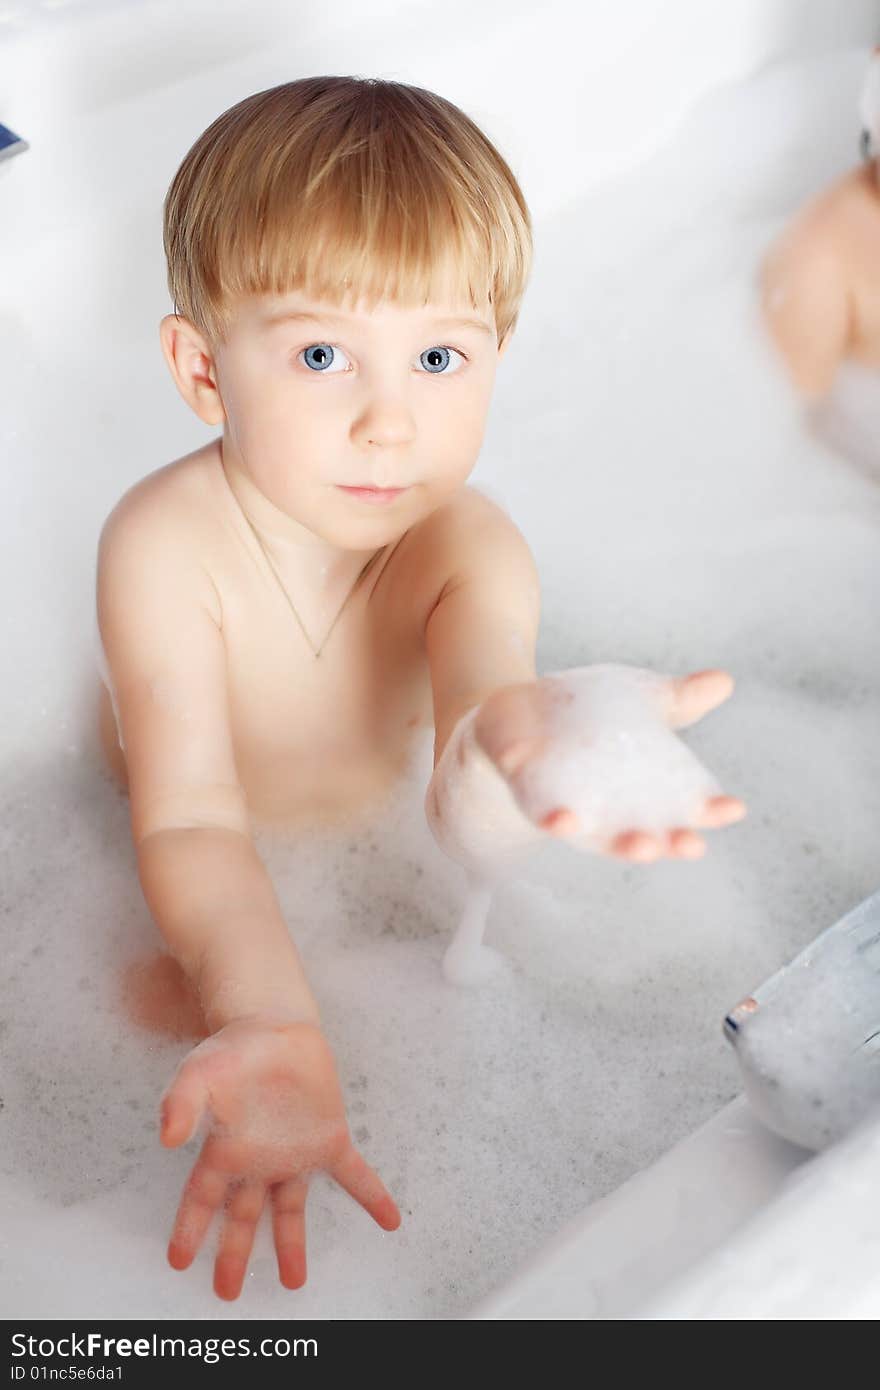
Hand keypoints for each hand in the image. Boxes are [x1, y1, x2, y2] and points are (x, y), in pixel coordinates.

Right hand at [159, 1017, 399, 1299]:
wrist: (275, 1027)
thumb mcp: (199, 1072)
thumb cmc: (231, 1052)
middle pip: (243, 1217)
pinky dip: (371, 1197)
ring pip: (290, 1209)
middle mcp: (258, 1161)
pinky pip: (353, 1174)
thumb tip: (168, 1138)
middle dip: (234, 1254)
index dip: (189, 1230)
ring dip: (292, 1245)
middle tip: (226, 1292)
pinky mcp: (329, 1138)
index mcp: (224, 1150)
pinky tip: (389, 1220)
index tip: (178, 1260)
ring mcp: (294, 1153)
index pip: (202, 1199)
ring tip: (293, 1282)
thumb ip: (182, 1102)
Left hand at [473, 666, 745, 860]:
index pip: (681, 811)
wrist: (521, 712)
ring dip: (602, 841)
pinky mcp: (524, 790)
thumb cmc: (590, 717)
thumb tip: (723, 680)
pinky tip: (558, 812)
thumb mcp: (637, 701)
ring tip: (621, 840)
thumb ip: (678, 699)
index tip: (733, 809)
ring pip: (587, 835)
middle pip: (636, 840)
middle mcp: (605, 813)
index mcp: (640, 796)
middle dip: (658, 846)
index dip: (708, 814)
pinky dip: (549, 814)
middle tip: (679, 845)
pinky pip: (535, 807)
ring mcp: (564, 805)